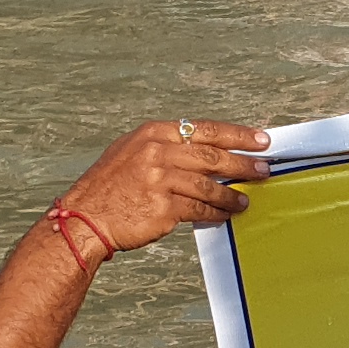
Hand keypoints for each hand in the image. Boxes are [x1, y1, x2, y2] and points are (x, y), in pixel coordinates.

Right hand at [58, 119, 270, 250]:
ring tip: (245, 200)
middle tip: (264, 169)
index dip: (237, 134)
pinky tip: (225, 215)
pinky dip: (215, 212)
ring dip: (232, 194)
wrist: (84, 218)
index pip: (204, 129)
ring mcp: (160, 179)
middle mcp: (157, 152)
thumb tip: (205, 153)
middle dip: (243, 163)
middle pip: (212, 156)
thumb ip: (166, 148)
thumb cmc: (108, 188)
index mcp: (152, 133)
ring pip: (209, 185)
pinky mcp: (163, 207)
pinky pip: (199, 209)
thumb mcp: (131, 152)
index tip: (261, 139)